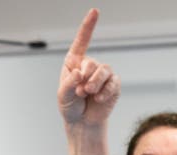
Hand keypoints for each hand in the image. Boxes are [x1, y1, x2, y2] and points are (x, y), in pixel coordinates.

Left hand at [58, 9, 119, 125]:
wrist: (82, 122)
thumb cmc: (70, 106)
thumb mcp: (63, 95)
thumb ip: (69, 83)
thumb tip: (79, 72)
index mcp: (74, 63)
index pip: (81, 42)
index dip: (88, 26)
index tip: (95, 11)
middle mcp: (89, 66)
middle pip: (91, 62)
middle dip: (85, 77)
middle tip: (80, 91)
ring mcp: (102, 74)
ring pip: (103, 71)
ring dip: (94, 84)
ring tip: (88, 94)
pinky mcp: (113, 85)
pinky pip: (112, 83)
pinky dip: (104, 92)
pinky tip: (98, 99)